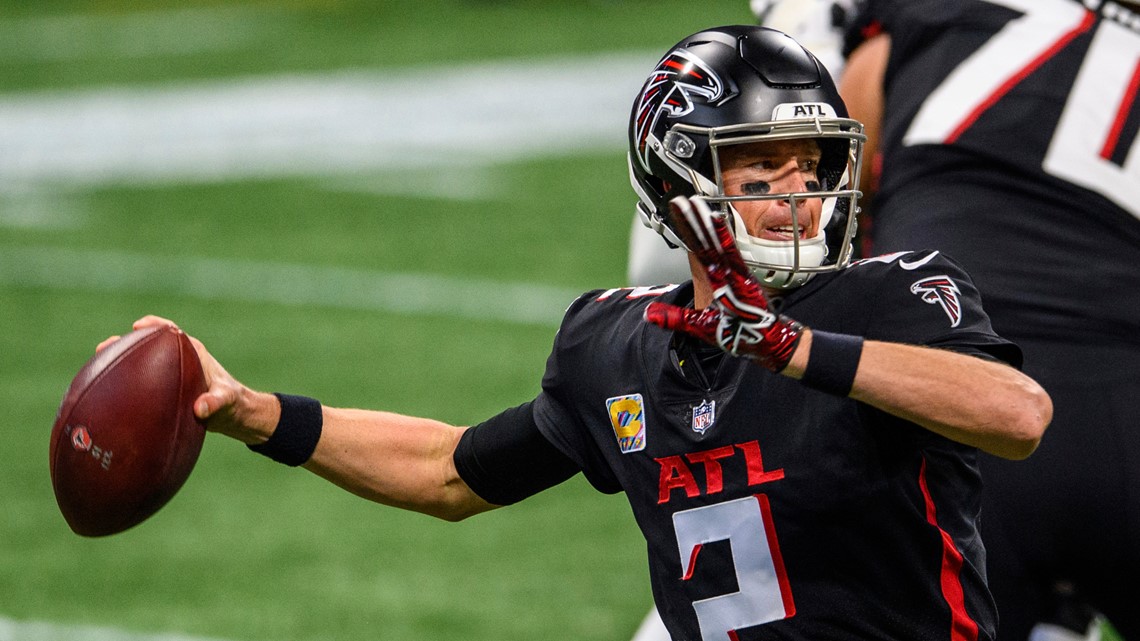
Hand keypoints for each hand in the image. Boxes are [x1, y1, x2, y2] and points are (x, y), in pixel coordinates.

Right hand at [99, 316, 273, 441]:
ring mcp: (168, 374)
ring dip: (119, 362)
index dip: (154, 325)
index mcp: (193, 353)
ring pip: (140, 364)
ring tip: (95, 367)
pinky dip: (124, 385)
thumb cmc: (232, 404)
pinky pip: (140, 383)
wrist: (232, 416)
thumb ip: (216, 403)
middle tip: (104, 347)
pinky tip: (105, 397)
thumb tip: (200, 408)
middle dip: (125, 343)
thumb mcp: (227, 402)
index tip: (138, 326)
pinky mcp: (162, 389)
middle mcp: (177, 360)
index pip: (171, 332)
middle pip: (147, 346)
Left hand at [644, 196, 803, 371]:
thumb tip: (647, 315)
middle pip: (702, 241)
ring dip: (704, 223)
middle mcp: (721, 271)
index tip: (674, 213)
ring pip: (715, 243)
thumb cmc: (736, 332)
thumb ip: (673, 318)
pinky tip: (716, 221)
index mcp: (711, 279)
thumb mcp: (698, 325)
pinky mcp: (744, 278)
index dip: (684, 231)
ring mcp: (732, 273)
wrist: (763, 343)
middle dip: (691, 220)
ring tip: (694, 203)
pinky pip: (732, 254)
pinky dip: (724, 238)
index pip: (694, 249)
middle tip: (680, 199)